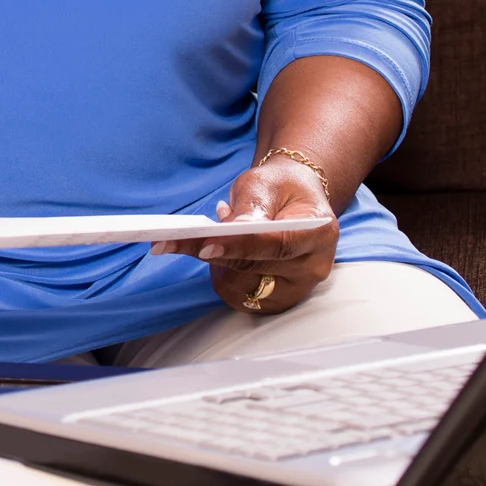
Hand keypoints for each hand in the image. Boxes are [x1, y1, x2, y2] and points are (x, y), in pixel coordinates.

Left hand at [157, 160, 337, 313]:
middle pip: (251, 268)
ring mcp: (296, 289)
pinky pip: (236, 297)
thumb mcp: (265, 183)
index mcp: (317, 232)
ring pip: (238, 288)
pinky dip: (220, 274)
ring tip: (215, 236)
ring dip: (216, 263)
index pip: (275, 245)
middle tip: (169, 237)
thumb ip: (251, 207)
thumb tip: (230, 229)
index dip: (238, 246)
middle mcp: (312, 267)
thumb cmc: (279, 188)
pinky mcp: (277, 301)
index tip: (204, 244)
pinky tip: (221, 252)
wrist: (293, 201)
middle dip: (208, 252)